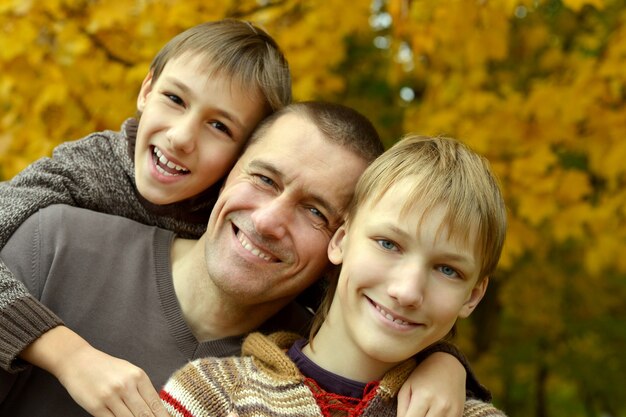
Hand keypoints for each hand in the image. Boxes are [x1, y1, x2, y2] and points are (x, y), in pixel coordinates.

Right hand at [20, 326, 169, 416]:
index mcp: (138, 376)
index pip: (155, 403)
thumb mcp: (128, 372)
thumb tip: (156, 409)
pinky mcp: (96, 407)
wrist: (77, 360)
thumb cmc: (106, 367)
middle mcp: (126, 386)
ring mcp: (110, 397)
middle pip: (144, 414)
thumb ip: (141, 389)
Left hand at [396, 352, 465, 416]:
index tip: (405, 416)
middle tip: (413, 413)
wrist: (449, 364)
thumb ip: (402, 409)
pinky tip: (431, 413)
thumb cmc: (423, 375)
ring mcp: (452, 411)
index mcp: (423, 397)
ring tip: (422, 412)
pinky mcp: (459, 413)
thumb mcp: (407, 387)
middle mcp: (440, 406)